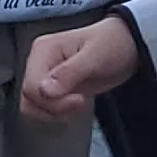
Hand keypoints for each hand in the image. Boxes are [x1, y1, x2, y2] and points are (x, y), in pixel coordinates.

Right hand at [25, 18, 141, 120]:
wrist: (128, 46)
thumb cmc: (113, 44)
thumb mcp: (95, 57)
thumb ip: (69, 73)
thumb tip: (44, 91)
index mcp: (43, 50)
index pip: (31, 87)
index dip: (52, 101)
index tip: (79, 100)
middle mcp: (39, 62)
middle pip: (29, 99)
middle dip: (54, 108)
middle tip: (80, 101)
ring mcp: (44, 75)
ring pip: (33, 107)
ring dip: (55, 112)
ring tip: (78, 102)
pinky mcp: (53, 87)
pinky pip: (44, 108)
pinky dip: (58, 112)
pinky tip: (75, 105)